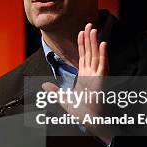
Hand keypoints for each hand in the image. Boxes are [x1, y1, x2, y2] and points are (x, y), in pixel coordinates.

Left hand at [41, 23, 114, 144]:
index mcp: (85, 76)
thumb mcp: (63, 99)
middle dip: (89, 38)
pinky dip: (103, 54)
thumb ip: (54, 92)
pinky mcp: (102, 80)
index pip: (84, 56)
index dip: (82, 44)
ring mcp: (98, 76)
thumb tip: (43, 86)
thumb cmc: (82, 112)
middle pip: (91, 52)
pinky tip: (103, 44)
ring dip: (96, 42)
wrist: (91, 121)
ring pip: (97, 55)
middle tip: (89, 25)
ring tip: (94, 30)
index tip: (81, 32)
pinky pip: (103, 65)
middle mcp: (92, 74)